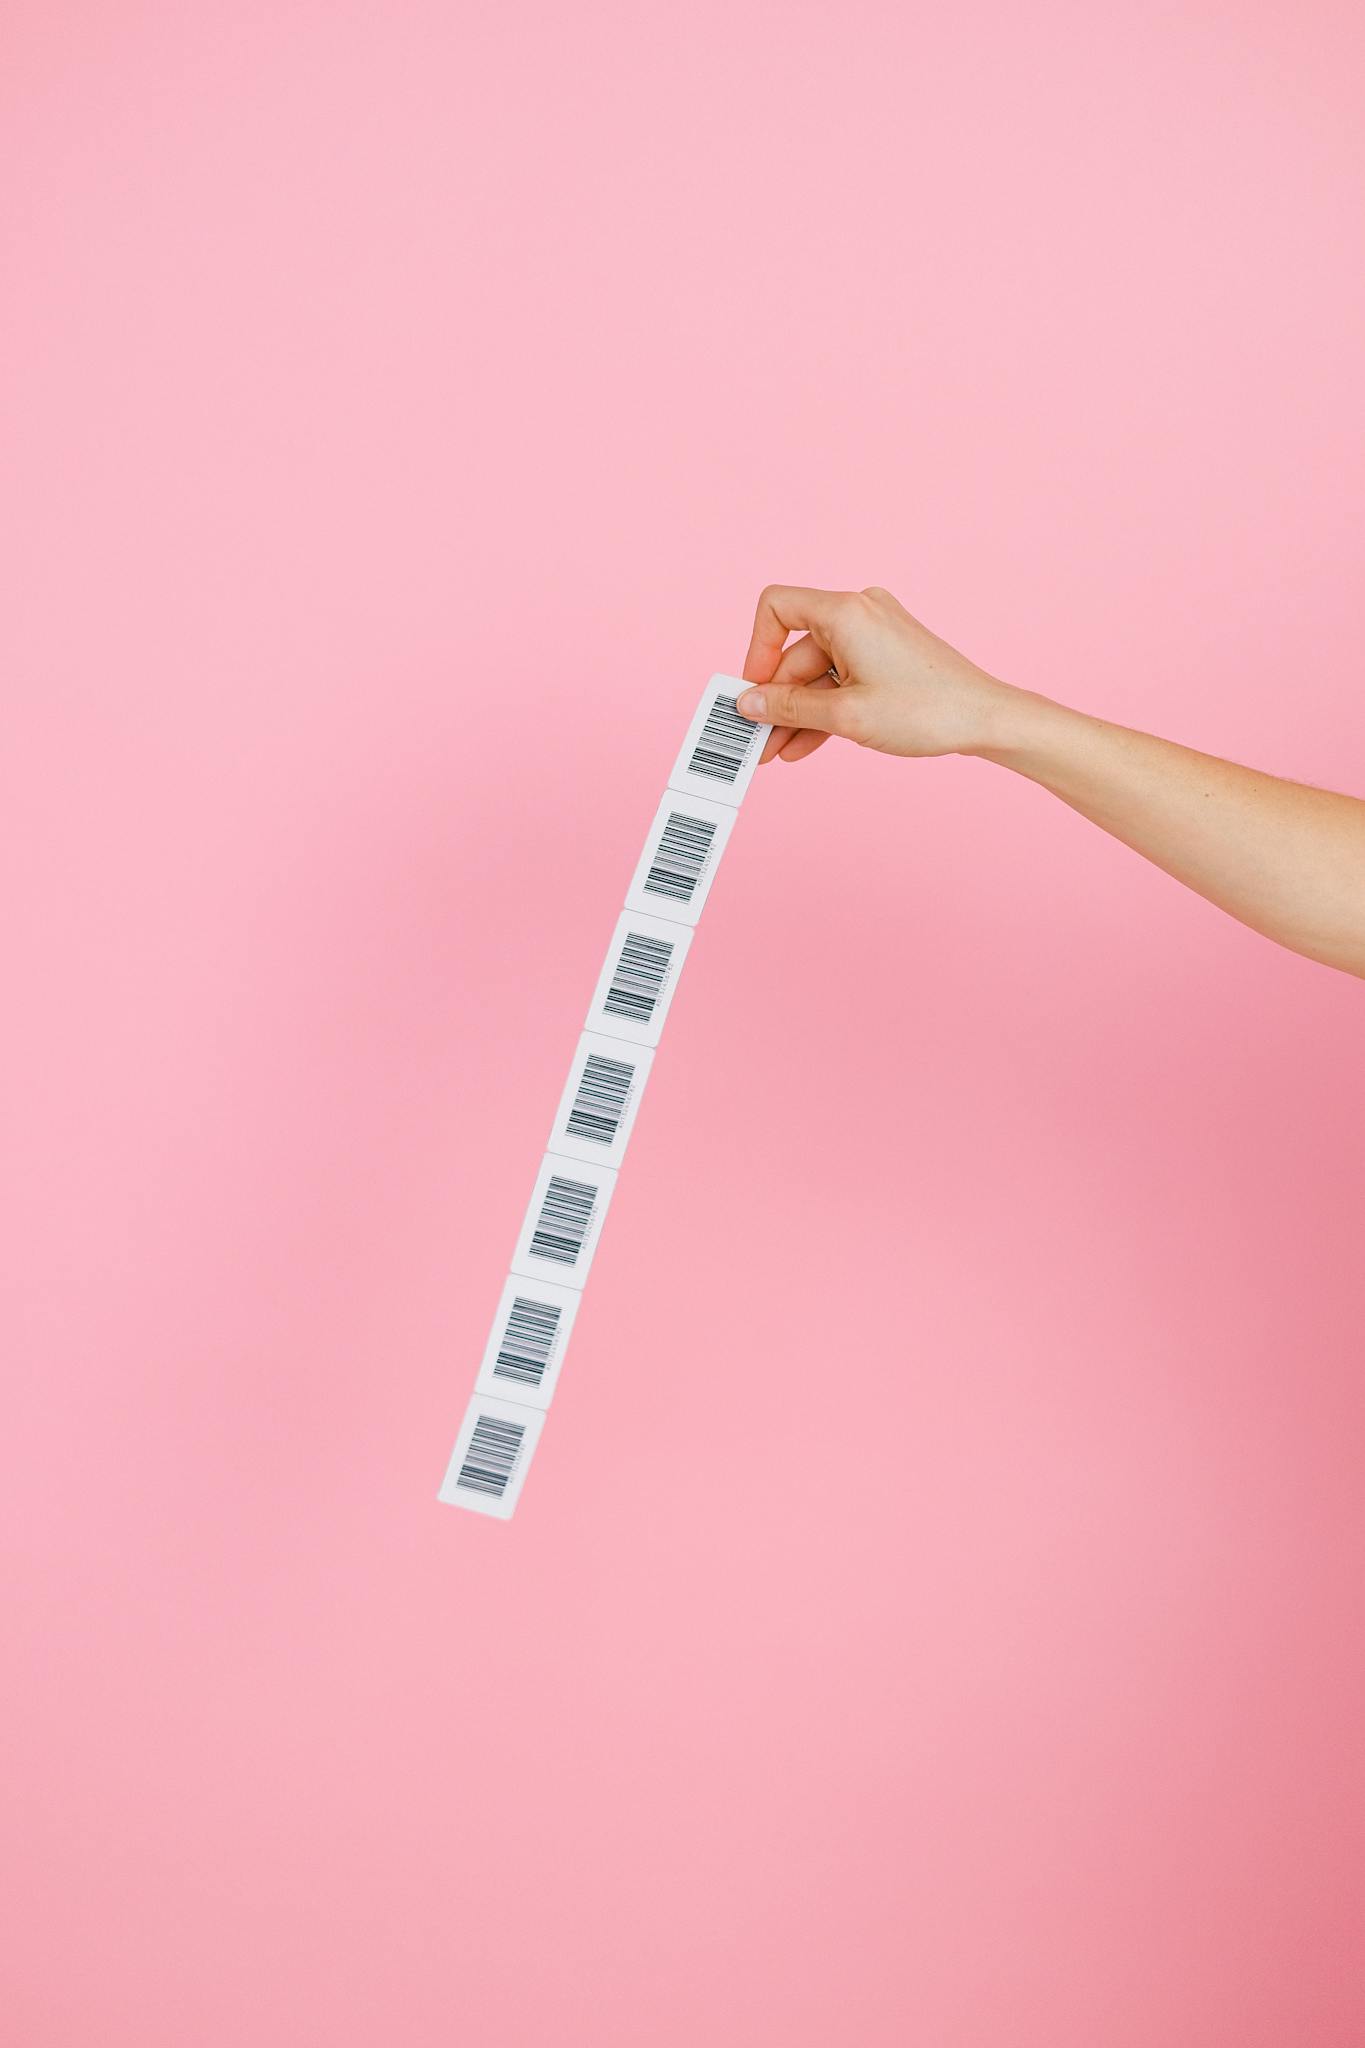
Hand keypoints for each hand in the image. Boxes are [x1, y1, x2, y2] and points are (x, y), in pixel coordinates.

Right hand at [738, 583, 1017, 764]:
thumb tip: (747, 705)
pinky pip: (841, 680)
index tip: (753, 693)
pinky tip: (804, 745)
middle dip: (776, 700)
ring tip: (776, 753)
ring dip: (796, 713)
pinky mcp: (886, 658)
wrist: (985, 721)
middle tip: (756, 742)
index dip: (756, 650)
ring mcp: (874, 636)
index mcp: (846, 612)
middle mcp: (858, 614)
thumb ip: (788, 708)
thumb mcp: (844, 715)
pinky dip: (823, 709)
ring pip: (817, 673)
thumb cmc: (925, 711)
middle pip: (795, 652)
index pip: (777, 608)